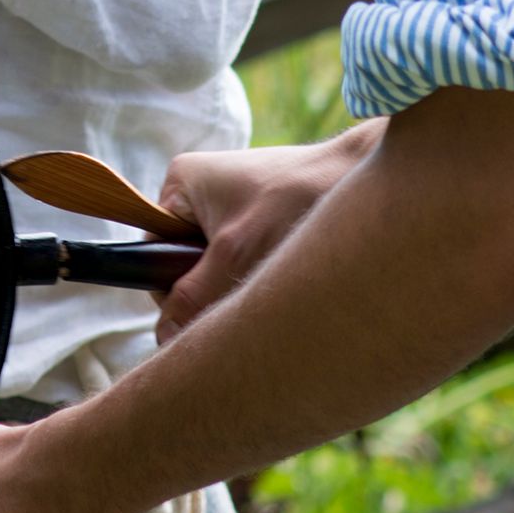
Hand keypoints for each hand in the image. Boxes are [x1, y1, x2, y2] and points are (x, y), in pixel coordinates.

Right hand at [153, 123, 377, 336]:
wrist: (361, 174)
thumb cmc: (300, 199)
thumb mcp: (236, 257)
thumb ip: (193, 299)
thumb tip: (164, 339)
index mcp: (179, 184)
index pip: (152, 253)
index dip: (175, 285)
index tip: (212, 292)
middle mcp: (200, 192)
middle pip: (183, 265)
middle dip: (211, 285)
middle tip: (249, 285)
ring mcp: (230, 206)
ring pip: (216, 268)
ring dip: (239, 281)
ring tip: (273, 272)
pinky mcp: (259, 219)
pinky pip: (242, 261)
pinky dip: (259, 273)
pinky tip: (284, 270)